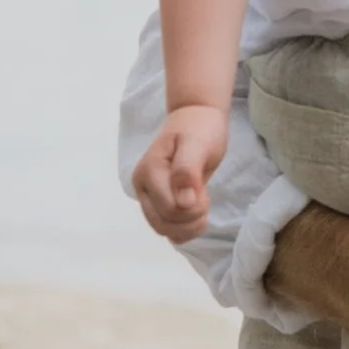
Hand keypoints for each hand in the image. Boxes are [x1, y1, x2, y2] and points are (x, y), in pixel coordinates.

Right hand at [133, 103, 228, 242]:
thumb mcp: (198, 144)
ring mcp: (147, 196)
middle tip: (206, 200)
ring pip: (162, 229)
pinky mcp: (156, 202)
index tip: (205, 194)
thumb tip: (183, 203)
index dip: (192, 208)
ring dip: (187, 227)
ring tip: (203, 208)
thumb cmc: (199, 129)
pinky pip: (166, 228)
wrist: (195, 119)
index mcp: (149, 171)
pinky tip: (196, 217)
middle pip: (162, 223)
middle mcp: (142, 186)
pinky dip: (183, 230)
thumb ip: (188, 171)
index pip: (168, 208)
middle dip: (190, 220)